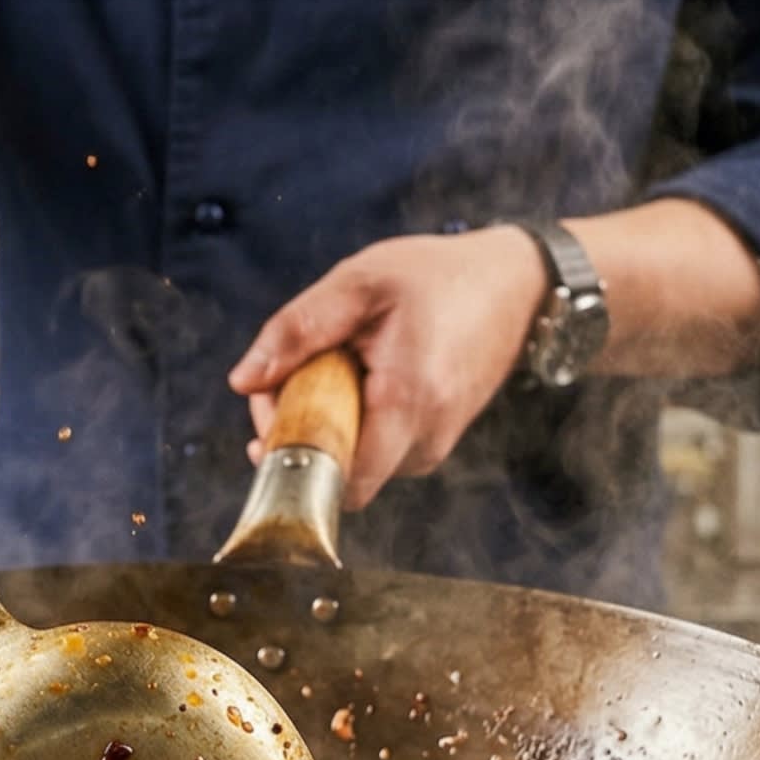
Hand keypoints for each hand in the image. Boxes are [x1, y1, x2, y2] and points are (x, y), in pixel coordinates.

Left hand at [227, 227, 546, 508]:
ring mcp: (434, 448)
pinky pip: (375, 451)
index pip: (338, 481)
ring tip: (332, 363)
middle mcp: (426, 440)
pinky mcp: (434, 444)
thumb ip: (296, 330)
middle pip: (337, 473)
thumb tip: (243, 382)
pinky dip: (351, 421)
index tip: (271, 409)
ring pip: (354, 462)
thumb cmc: (437, 278)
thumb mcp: (359, 283)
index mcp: (406, 403)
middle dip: (297, 432)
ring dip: (323, 423)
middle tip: (287, 374)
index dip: (290, 455)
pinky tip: (357, 376)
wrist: (516, 286)